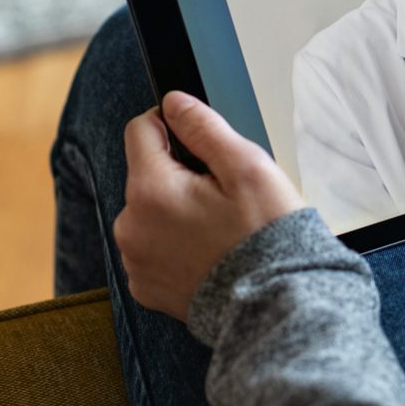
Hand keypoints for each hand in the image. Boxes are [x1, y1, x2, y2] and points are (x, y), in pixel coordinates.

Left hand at [114, 92, 304, 320]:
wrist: (273, 303)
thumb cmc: (266, 234)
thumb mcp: (246, 166)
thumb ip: (204, 127)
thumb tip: (173, 102)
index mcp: (150, 190)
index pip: (140, 130)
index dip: (171, 124)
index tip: (200, 139)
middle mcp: (130, 226)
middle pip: (147, 174)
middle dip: (179, 174)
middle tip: (225, 194)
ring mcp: (135, 261)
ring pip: (150, 212)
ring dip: (176, 210)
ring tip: (220, 227)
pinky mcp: (146, 288)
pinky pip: (153, 249)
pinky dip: (175, 245)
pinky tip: (210, 252)